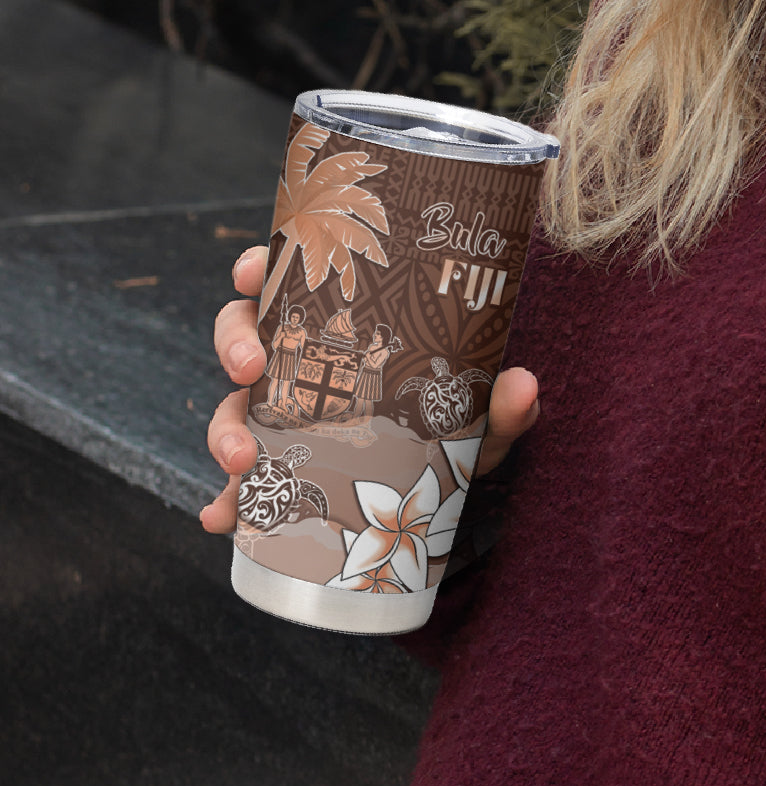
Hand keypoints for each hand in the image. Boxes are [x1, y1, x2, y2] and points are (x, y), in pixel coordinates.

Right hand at [198, 245, 539, 532]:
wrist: (444, 492)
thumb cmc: (454, 431)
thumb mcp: (478, 419)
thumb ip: (501, 405)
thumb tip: (524, 385)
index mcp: (340, 328)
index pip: (290, 282)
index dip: (259, 268)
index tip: (252, 270)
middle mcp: (303, 365)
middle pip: (243, 335)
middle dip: (234, 346)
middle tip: (249, 370)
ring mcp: (283, 417)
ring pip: (232, 406)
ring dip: (224, 429)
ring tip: (241, 461)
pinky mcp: (278, 472)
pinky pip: (240, 484)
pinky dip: (225, 501)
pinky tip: (221, 518)